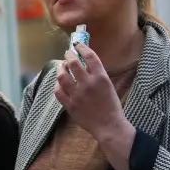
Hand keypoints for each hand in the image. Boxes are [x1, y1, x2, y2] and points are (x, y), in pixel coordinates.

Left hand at [54, 46, 134, 169]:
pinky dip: (57, 85)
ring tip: (62, 67)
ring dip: (60, 69)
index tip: (77, 45)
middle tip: (67, 54)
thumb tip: (84, 62)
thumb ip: (97, 73)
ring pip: (62, 76)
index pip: (89, 56)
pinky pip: (58, 91)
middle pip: (73, 63)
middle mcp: (88, 84)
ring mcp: (77, 95)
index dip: (81, 47)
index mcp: (100, 77)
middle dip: (68, 55)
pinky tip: (59, 83)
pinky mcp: (70, 105)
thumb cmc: (111, 105)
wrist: (108, 125)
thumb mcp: (108, 85)